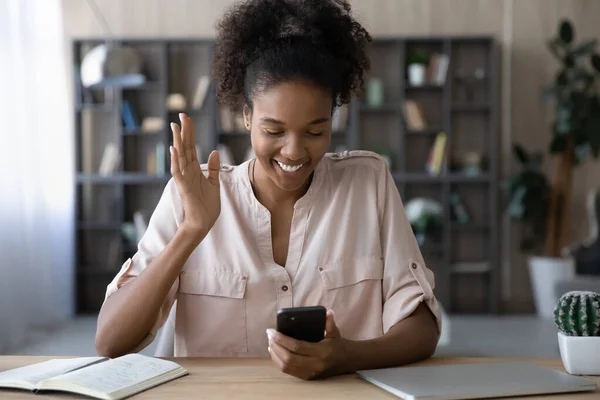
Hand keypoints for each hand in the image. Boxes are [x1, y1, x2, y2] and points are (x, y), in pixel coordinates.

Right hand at [170, 113, 220, 239]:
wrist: (203, 223)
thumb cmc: (207, 205)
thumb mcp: (214, 183)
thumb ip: (213, 168)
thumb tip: (213, 152)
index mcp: (194, 169)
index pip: (191, 147)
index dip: (189, 132)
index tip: (187, 118)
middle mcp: (187, 171)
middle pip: (185, 147)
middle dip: (183, 131)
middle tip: (181, 115)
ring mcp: (184, 179)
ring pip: (179, 157)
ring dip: (177, 142)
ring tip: (175, 127)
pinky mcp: (183, 187)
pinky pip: (178, 172)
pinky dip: (176, 160)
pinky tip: (174, 149)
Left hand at [267, 310, 351, 379]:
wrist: (348, 361)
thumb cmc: (339, 345)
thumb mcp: (335, 332)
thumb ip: (329, 322)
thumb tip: (327, 312)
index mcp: (321, 352)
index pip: (297, 347)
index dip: (282, 340)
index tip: (272, 331)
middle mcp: (315, 364)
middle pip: (288, 358)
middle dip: (275, 346)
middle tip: (269, 335)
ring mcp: (310, 373)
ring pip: (286, 366)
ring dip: (275, 355)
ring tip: (270, 343)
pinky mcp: (307, 378)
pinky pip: (289, 371)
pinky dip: (279, 362)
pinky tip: (275, 353)